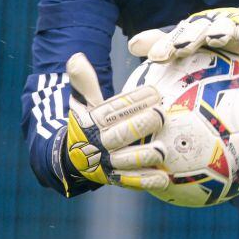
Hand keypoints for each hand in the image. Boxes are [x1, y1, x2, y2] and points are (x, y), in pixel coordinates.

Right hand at [60, 52, 168, 192]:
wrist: (74, 157)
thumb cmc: (88, 122)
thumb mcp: (84, 102)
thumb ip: (85, 82)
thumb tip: (76, 57)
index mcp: (92, 122)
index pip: (113, 110)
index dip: (133, 101)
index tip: (154, 91)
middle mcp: (99, 143)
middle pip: (120, 134)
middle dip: (141, 124)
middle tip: (161, 113)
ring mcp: (108, 163)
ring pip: (127, 160)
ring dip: (144, 155)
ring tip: (163, 148)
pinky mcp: (116, 179)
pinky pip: (132, 181)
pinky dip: (147, 180)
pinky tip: (164, 178)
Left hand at [128, 0, 238, 61]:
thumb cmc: (209, 39)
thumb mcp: (186, 42)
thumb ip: (162, 43)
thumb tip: (131, 45)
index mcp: (190, 29)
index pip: (175, 35)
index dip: (165, 44)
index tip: (155, 57)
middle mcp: (208, 24)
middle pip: (197, 28)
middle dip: (188, 37)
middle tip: (179, 49)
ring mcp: (231, 27)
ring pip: (224, 26)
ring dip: (219, 31)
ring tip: (215, 39)